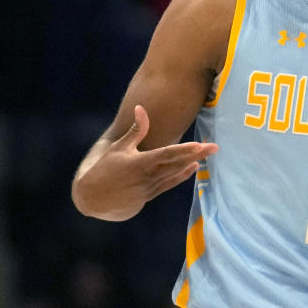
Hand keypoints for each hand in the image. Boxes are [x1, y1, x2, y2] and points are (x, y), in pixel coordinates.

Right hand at [73, 105, 218, 219]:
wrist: (92, 199)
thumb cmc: (104, 169)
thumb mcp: (119, 147)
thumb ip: (136, 129)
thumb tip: (141, 107)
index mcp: (140, 163)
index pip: (167, 154)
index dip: (185, 150)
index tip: (200, 145)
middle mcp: (148, 176)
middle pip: (177, 164)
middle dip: (197, 154)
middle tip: (215, 147)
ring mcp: (150, 188)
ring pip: (176, 174)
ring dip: (192, 164)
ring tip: (207, 154)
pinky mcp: (149, 195)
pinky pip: (169, 184)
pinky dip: (181, 176)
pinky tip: (192, 168)